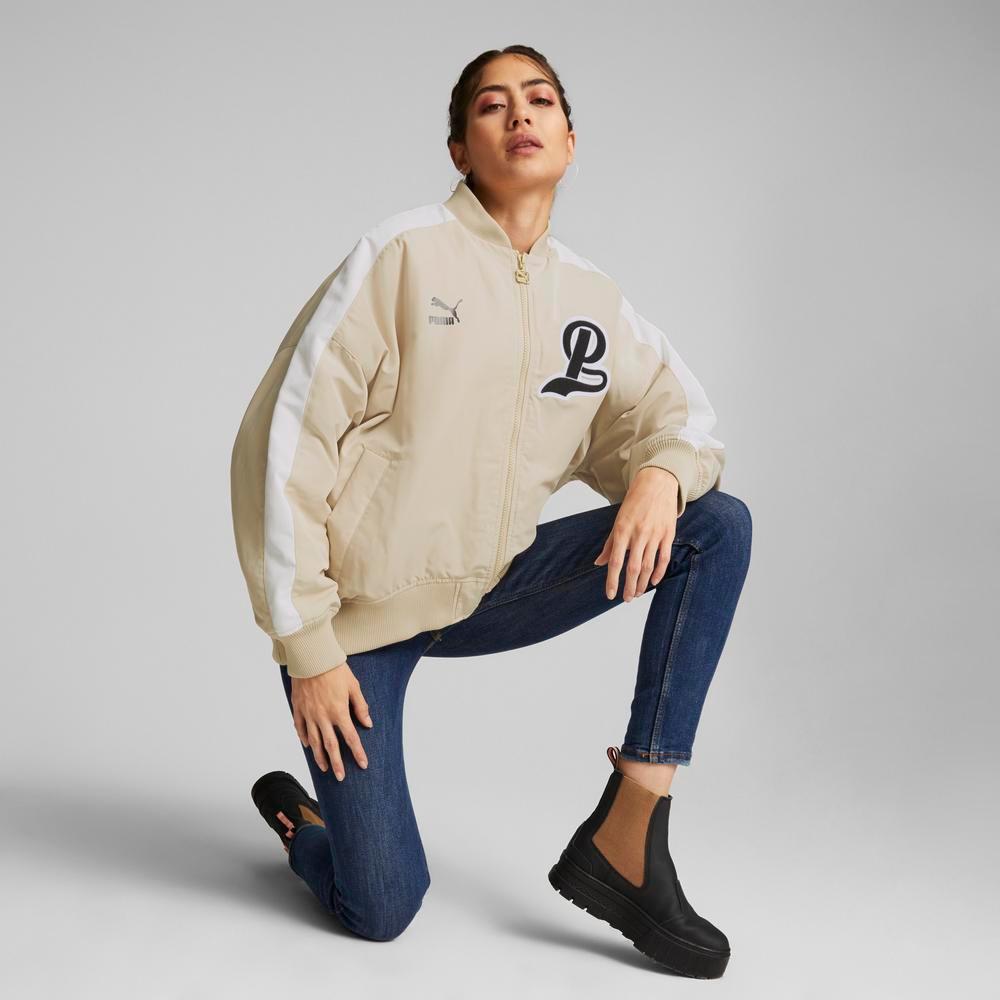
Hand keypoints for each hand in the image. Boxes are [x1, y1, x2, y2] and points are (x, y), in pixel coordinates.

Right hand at [290, 661, 372, 779]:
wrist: (311, 658)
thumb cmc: (335, 669)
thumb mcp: (354, 686)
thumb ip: (360, 706)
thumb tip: (368, 724)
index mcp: (339, 711)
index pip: (351, 738)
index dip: (358, 752)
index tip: (363, 764)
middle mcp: (323, 717)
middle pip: (331, 746)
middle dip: (337, 763)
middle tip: (340, 778)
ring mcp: (309, 714)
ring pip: (314, 742)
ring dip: (320, 757)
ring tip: (325, 768)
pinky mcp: (298, 708)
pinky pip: (301, 728)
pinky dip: (305, 739)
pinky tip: (308, 746)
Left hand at [593, 467, 678, 601]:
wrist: (657, 483)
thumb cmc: (634, 502)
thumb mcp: (618, 520)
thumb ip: (610, 544)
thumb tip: (599, 563)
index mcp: (622, 530)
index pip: (616, 561)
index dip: (612, 581)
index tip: (610, 595)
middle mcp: (638, 534)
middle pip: (633, 568)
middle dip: (629, 587)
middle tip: (626, 599)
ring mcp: (654, 534)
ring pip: (648, 566)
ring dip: (642, 583)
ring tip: (637, 593)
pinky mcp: (668, 534)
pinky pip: (664, 558)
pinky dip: (659, 572)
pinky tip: (653, 581)